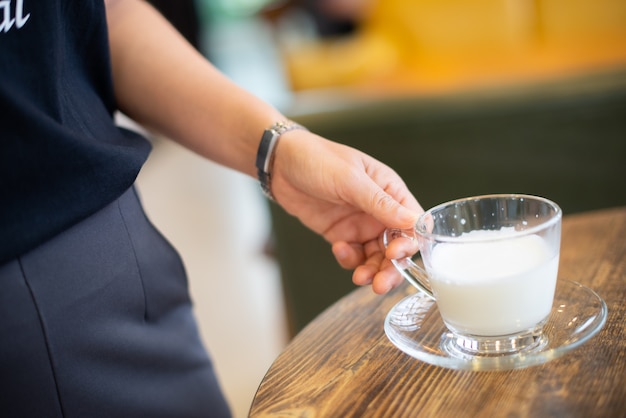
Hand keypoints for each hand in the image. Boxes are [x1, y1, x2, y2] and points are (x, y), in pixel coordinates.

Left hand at [270, 130, 422, 293]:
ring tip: (359, 278)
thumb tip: (412, 222)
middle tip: (380, 284)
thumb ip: (380, 203)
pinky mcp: (342, 234)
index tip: (396, 255)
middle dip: (391, 268)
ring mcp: (361, 224)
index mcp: (390, 191)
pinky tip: (339, 249)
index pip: (412, 223)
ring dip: (371, 270)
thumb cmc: (318, 159)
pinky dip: (349, 260)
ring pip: (376, 257)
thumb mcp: (350, 179)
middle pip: (397, 247)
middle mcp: (380, 211)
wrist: (280, 164)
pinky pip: (354, 256)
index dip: (409, 243)